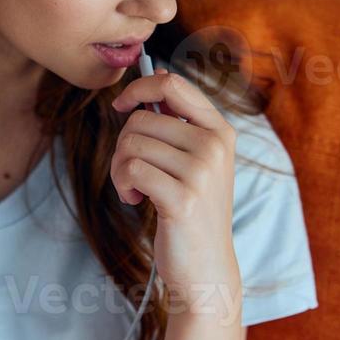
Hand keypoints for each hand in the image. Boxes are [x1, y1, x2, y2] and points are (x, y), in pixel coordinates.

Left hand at [110, 68, 239, 298]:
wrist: (206, 266)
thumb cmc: (193, 210)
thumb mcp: (196, 160)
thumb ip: (179, 119)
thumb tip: (155, 73)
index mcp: (220, 130)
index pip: (172, 84)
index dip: (138, 88)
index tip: (121, 106)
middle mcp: (214, 146)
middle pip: (142, 118)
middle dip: (123, 144)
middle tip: (132, 171)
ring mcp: (201, 172)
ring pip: (131, 143)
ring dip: (120, 167)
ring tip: (135, 188)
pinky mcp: (182, 198)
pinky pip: (130, 169)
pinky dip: (122, 185)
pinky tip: (135, 200)